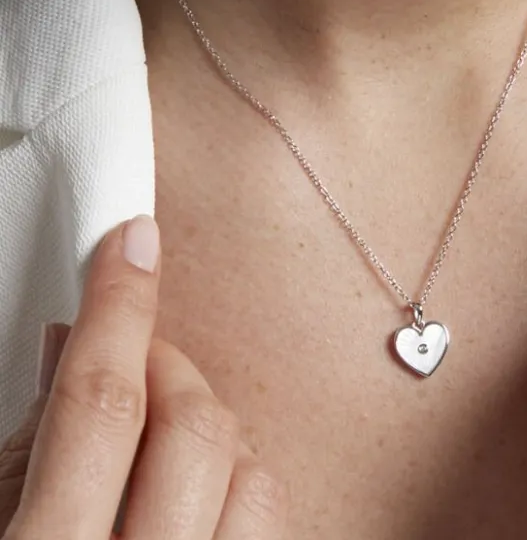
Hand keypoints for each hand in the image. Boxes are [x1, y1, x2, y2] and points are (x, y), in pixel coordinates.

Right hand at [0, 217, 285, 539]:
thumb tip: (74, 345)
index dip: (117, 308)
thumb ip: (25, 452)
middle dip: (167, 371)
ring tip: (159, 444)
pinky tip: (198, 492)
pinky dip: (241, 484)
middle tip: (132, 362)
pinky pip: (274, 519)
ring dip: (211, 435)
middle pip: (194, 428)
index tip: (131, 241)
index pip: (101, 406)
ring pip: (255, 472)